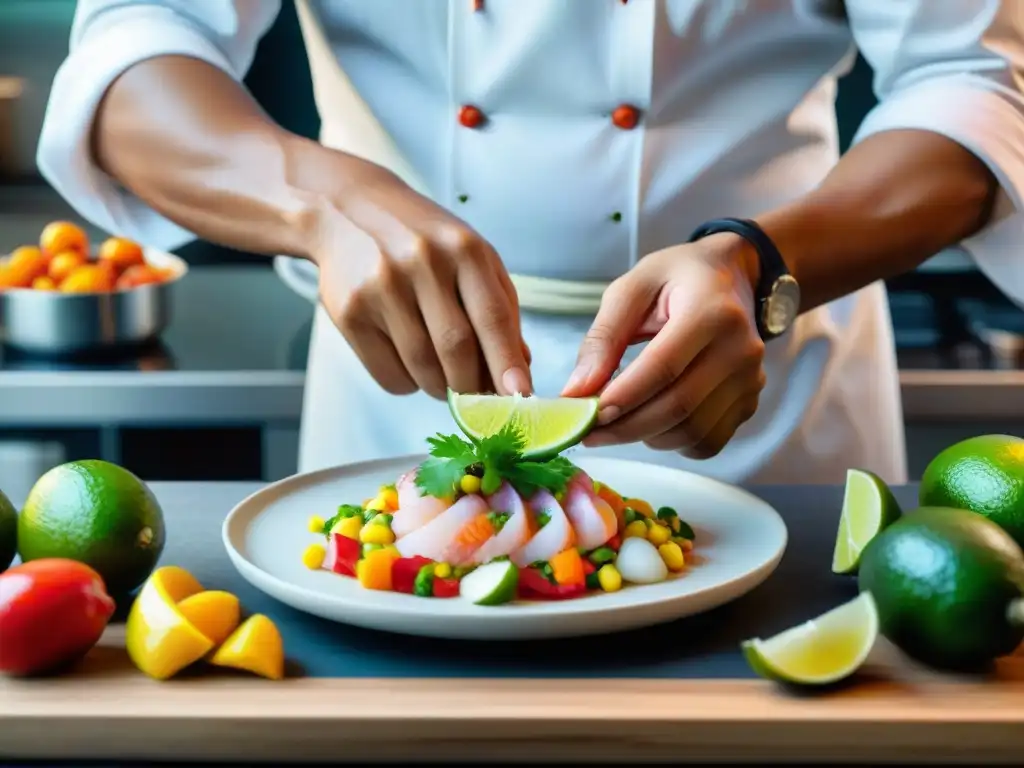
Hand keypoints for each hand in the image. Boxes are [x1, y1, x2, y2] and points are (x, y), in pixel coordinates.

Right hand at [312, 155, 531, 398]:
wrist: (345, 212)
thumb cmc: (422, 240)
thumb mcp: (469, 256)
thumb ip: (499, 307)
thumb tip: (519, 368)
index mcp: (463, 249)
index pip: (493, 317)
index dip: (507, 362)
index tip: (521, 394)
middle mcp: (423, 263)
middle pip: (457, 349)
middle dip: (473, 385)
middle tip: (478, 396)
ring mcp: (383, 287)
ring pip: (423, 368)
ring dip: (441, 388)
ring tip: (444, 378)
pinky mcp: (350, 312)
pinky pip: (389, 374)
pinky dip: (408, 384)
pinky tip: (410, 366)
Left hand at [562, 233, 765, 458]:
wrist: (732, 279)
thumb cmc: (677, 279)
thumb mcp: (632, 289)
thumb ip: (603, 337)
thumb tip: (577, 391)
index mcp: (711, 311)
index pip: (663, 367)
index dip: (623, 396)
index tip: (587, 414)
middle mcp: (740, 350)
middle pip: (678, 407)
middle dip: (626, 427)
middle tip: (590, 433)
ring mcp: (751, 380)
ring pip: (692, 432)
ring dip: (646, 437)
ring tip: (619, 423)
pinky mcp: (750, 402)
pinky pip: (708, 442)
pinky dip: (674, 443)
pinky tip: (653, 424)